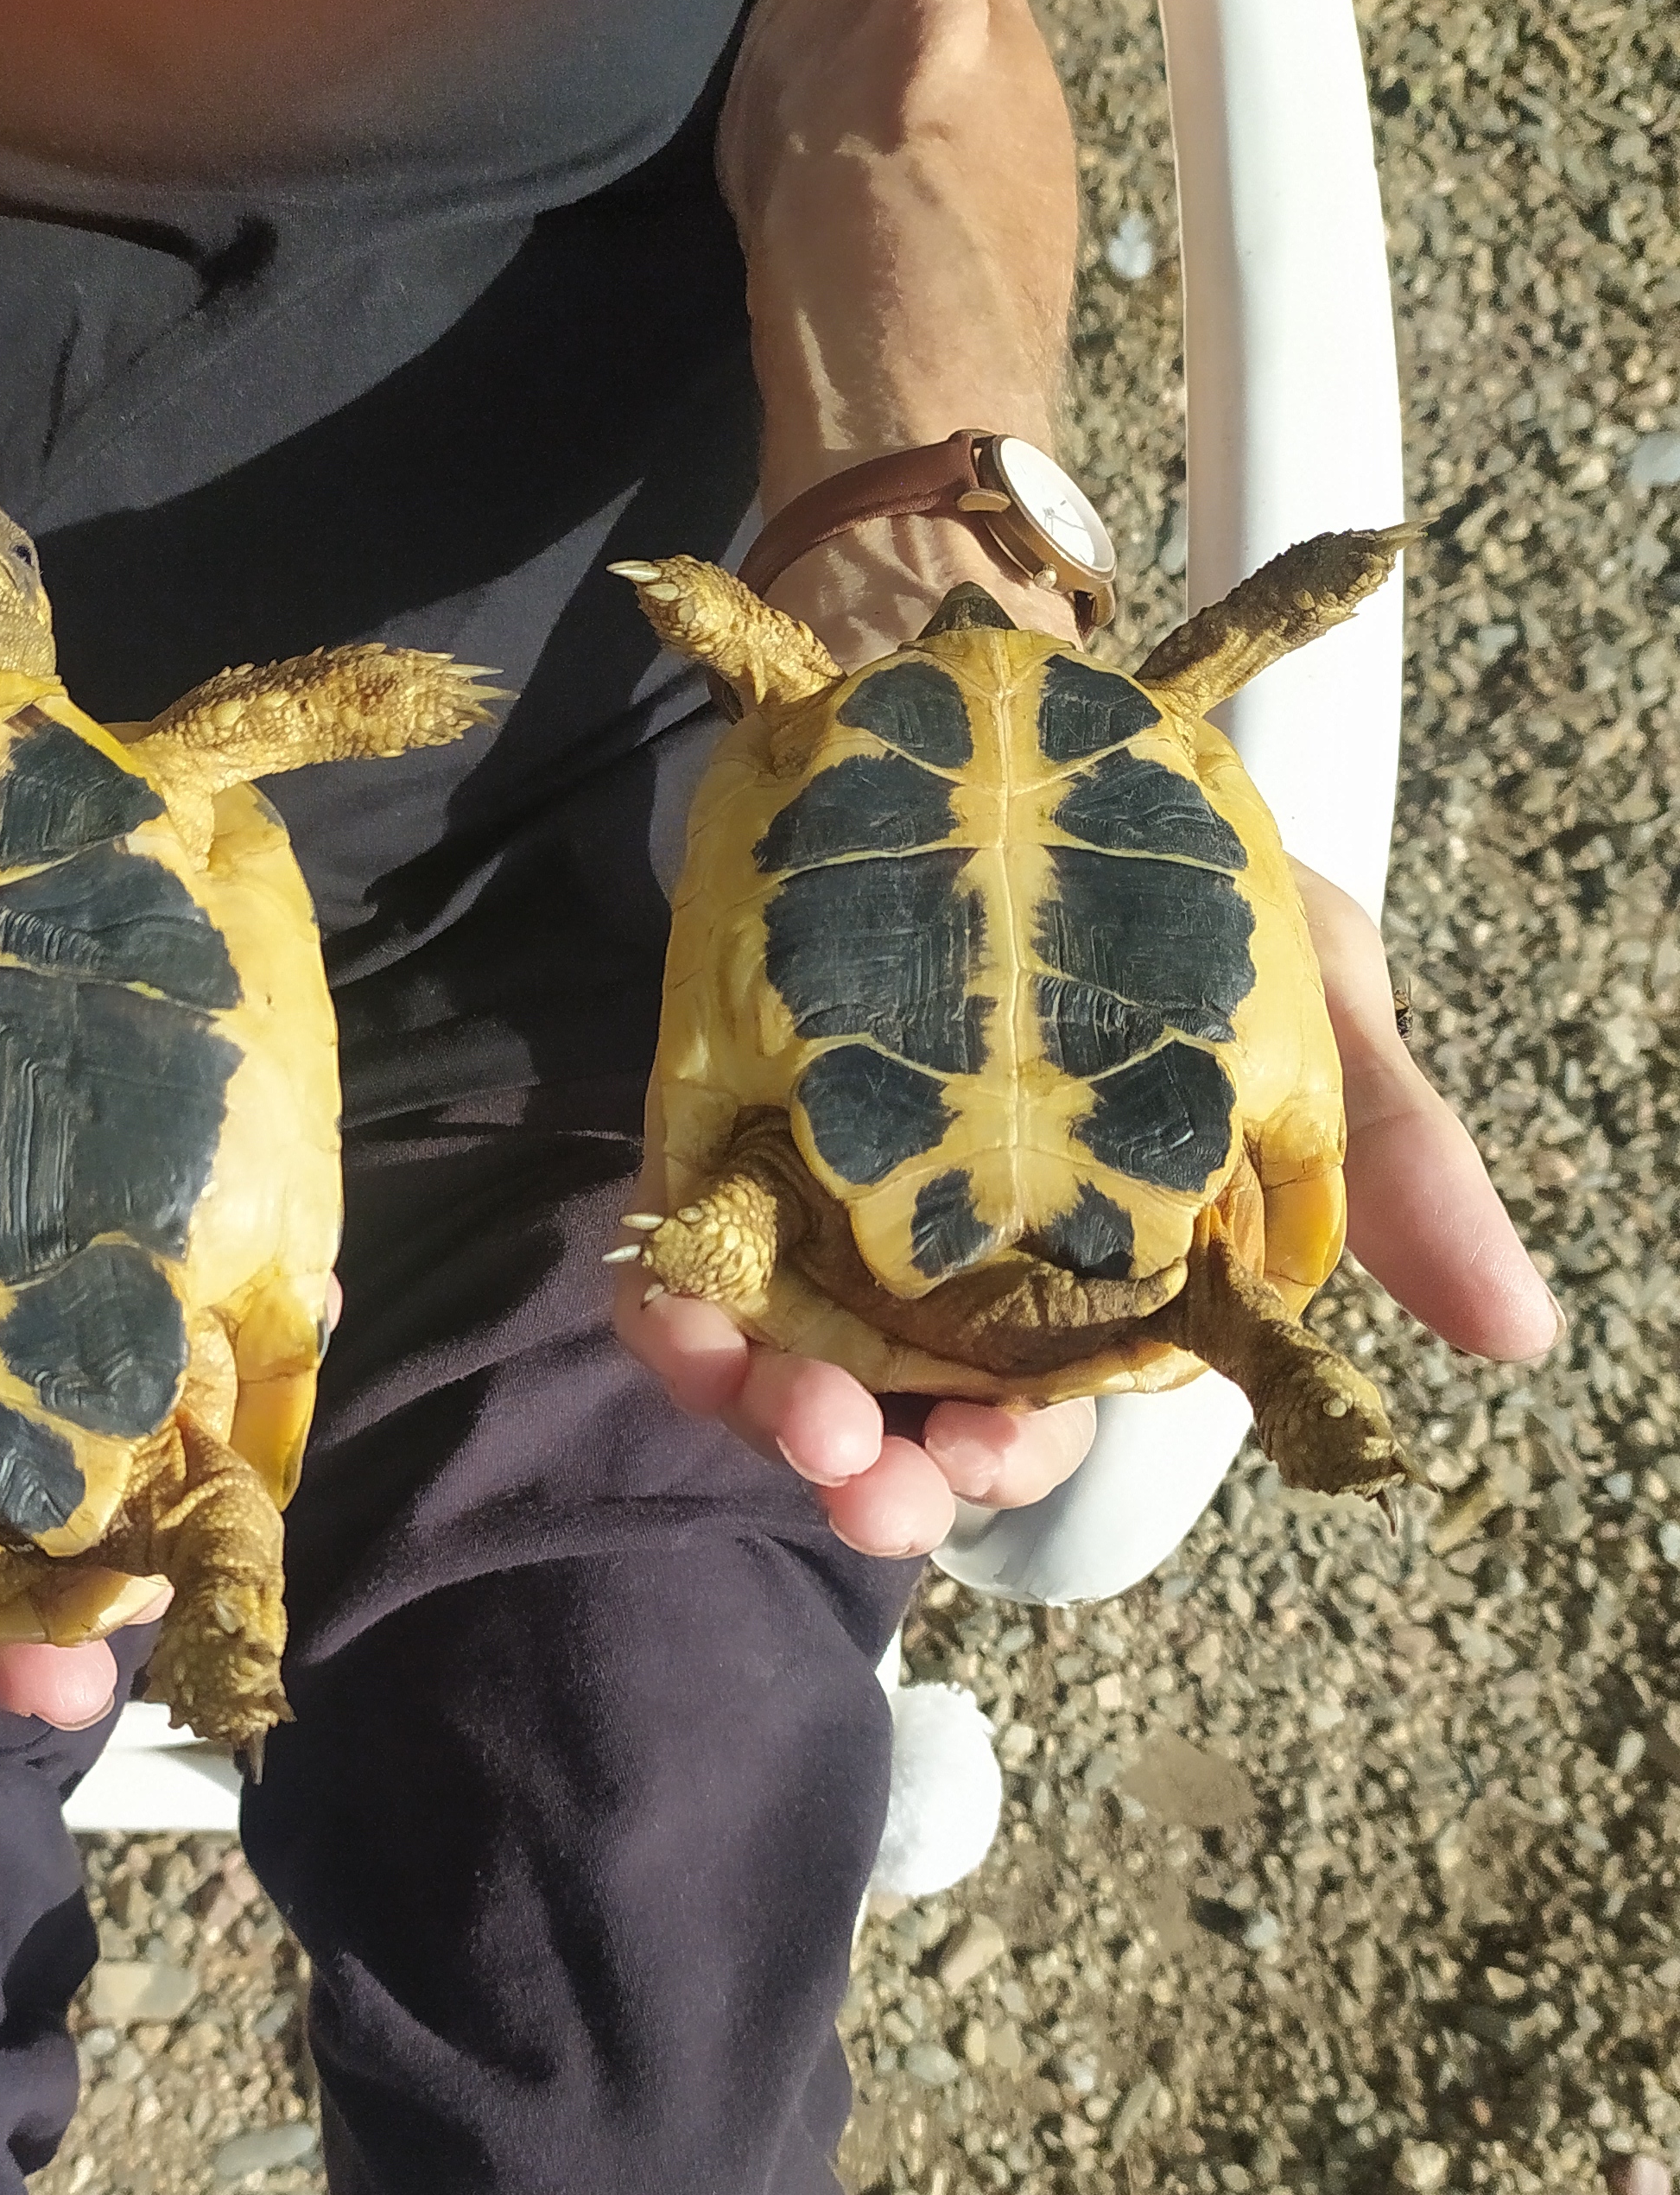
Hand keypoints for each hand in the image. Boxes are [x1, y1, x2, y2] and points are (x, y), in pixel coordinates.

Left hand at [615, 863, 1557, 1559]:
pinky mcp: (722, 1129)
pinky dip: (674, 1302)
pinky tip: (679, 1313)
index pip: (1037, 1409)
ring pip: (777, 1355)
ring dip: (765, 1411)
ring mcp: (819, 1195)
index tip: (986, 1465)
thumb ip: (1391, 1158)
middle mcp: (942, 1256)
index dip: (1009, 1461)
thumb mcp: (1313, 994)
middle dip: (878, 1473)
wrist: (1019, 713)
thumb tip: (1520, 1335)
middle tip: (864, 1481)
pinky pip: (679, 1249)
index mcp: (1082, 1265)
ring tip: (782, 1413)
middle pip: (898, 1408)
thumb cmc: (1180, 874)